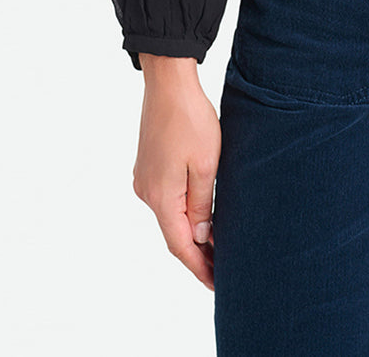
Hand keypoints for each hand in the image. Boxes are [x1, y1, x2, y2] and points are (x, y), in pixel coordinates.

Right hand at [132, 55, 220, 289]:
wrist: (168, 84)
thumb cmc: (191, 120)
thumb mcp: (206, 165)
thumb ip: (201, 205)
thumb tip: (198, 238)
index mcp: (161, 196)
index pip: (180, 245)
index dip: (199, 267)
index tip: (217, 284)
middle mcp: (146, 192)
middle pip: (173, 234)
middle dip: (197, 253)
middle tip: (223, 268)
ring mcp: (144, 179)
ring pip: (169, 216)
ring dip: (191, 231)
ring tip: (217, 243)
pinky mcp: (148, 166)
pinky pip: (166, 198)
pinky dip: (183, 211)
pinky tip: (201, 213)